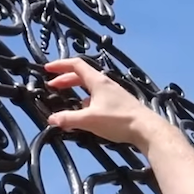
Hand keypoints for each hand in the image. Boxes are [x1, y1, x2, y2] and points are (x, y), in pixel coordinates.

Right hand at [44, 57, 169, 149]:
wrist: (146, 128)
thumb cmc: (118, 120)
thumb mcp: (89, 120)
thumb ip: (69, 119)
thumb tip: (52, 119)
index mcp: (97, 81)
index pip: (76, 65)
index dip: (60, 65)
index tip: (48, 69)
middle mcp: (105, 84)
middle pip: (82, 75)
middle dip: (65, 79)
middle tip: (52, 86)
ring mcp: (113, 93)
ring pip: (90, 86)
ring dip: (76, 89)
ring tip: (66, 98)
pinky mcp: (118, 103)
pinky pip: (98, 96)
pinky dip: (86, 100)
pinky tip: (84, 111)